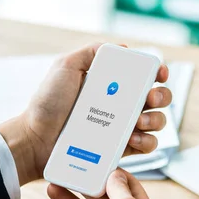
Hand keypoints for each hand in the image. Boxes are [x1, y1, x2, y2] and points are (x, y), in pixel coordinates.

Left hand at [0, 43, 171, 184]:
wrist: (36, 138)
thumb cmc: (47, 103)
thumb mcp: (65, 67)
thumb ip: (90, 52)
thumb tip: (122, 48)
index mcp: (112, 84)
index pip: (144, 75)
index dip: (158, 72)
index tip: (159, 73)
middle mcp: (122, 105)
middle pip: (158, 98)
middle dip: (162, 96)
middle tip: (148, 99)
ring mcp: (122, 127)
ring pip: (157, 122)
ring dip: (156, 120)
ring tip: (138, 122)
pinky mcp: (121, 149)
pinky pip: (146, 145)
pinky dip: (147, 141)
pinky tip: (133, 138)